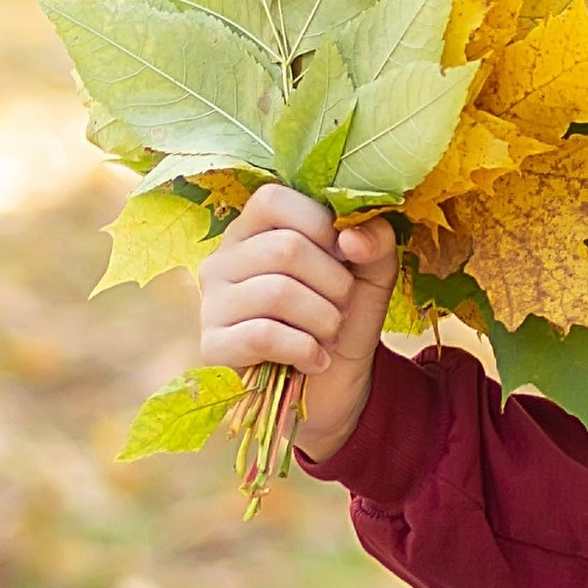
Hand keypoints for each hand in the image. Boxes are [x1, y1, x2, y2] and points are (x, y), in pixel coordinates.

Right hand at [199, 189, 398, 459]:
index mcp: (254, 230)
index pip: (273, 199)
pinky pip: (263, 335)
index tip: (344, 257)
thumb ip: (375, 243)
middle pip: (284, 248)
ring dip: (323, 320)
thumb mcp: (371, 274)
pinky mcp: (213, 345)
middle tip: (342, 308)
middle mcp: (224, 260)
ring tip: (330, 335)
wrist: (332, 388)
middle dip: (333, 284)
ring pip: (277, 292)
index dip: (320, 226)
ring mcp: (212, 302)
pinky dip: (305, 349)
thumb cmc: (342, 319)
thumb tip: (350, 238)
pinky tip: (315, 360)